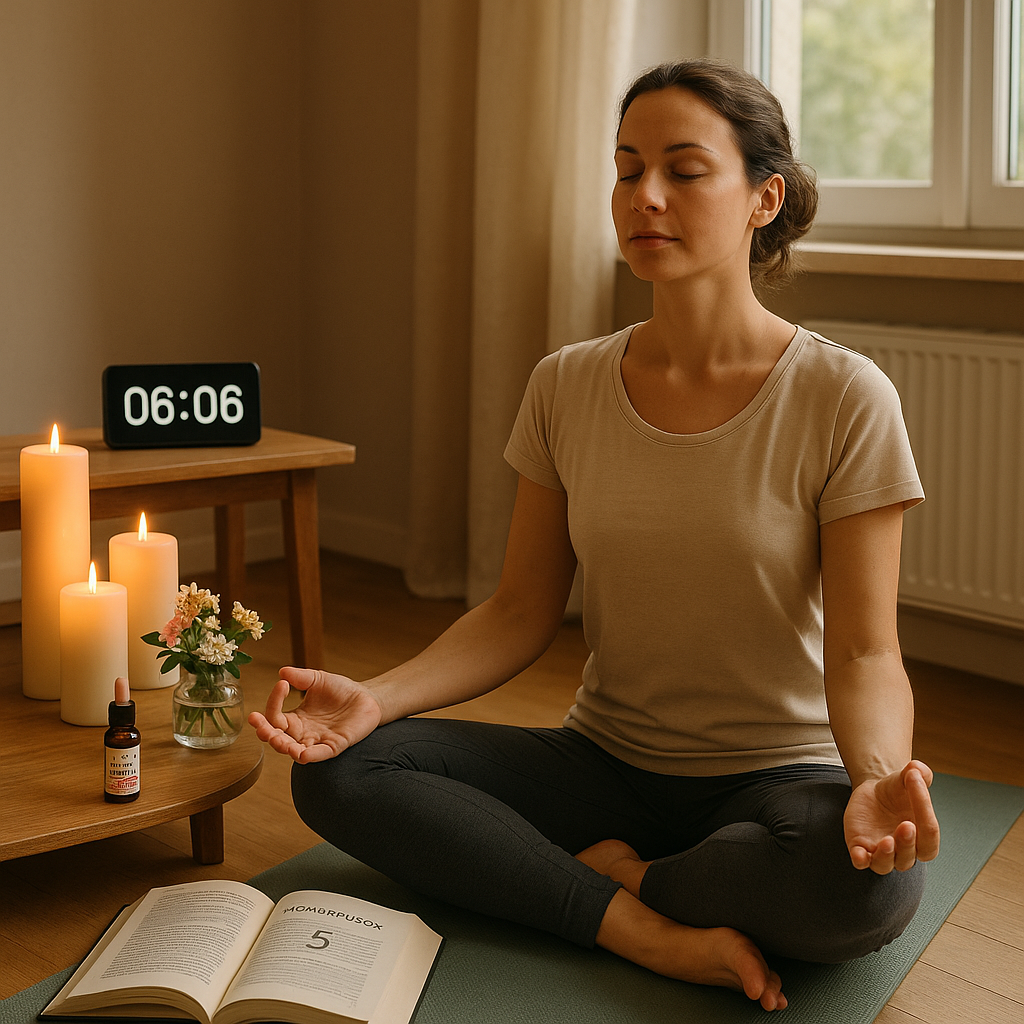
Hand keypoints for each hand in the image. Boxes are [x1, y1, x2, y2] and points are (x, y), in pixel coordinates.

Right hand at [248, 666, 382, 762]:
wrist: (366, 697)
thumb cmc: (340, 690)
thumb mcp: (318, 679)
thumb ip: (301, 677)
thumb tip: (282, 672)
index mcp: (295, 719)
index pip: (274, 717)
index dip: (273, 703)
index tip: (281, 685)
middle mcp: (302, 733)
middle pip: (277, 738)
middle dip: (266, 733)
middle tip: (260, 725)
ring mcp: (317, 741)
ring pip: (294, 751)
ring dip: (283, 746)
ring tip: (276, 739)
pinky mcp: (334, 746)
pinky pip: (319, 755)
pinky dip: (309, 756)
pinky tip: (301, 753)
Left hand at [844, 760, 939, 873]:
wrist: (875, 792)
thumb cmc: (898, 791)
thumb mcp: (908, 778)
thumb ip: (919, 773)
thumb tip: (917, 769)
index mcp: (923, 836)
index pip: (930, 833)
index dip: (925, 810)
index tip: (914, 781)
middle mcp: (905, 850)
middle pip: (910, 856)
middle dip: (908, 842)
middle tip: (907, 825)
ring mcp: (881, 852)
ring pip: (886, 865)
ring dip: (887, 856)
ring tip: (887, 841)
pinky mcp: (861, 848)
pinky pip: (861, 862)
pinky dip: (861, 860)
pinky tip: (860, 853)